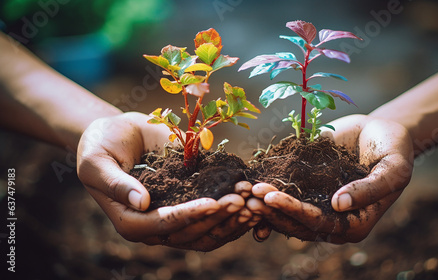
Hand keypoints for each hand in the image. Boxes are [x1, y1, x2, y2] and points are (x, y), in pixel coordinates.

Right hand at [77, 112, 258, 250]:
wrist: (117, 134)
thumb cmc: (100, 145)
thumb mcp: (97, 161)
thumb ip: (116, 183)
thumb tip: (142, 203)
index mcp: (130, 220)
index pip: (163, 224)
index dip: (189, 215)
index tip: (213, 201)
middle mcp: (154, 224)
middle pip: (190, 233)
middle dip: (217, 218)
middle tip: (241, 200)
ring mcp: (174, 216)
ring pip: (206, 232)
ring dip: (230, 220)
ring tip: (252, 203)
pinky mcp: (187, 204)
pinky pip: (212, 217)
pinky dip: (231, 212)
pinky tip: (250, 199)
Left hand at [247, 114, 412, 242]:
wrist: (381, 130)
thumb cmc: (394, 149)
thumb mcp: (393, 168)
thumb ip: (370, 189)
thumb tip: (339, 205)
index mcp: (355, 222)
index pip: (320, 224)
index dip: (295, 213)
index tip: (272, 198)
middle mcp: (332, 218)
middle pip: (297, 222)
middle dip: (272, 210)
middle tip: (250, 195)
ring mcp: (317, 203)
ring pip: (285, 212)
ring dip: (263, 204)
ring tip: (243, 190)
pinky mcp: (306, 187)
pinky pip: (283, 193)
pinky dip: (265, 190)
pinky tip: (245, 182)